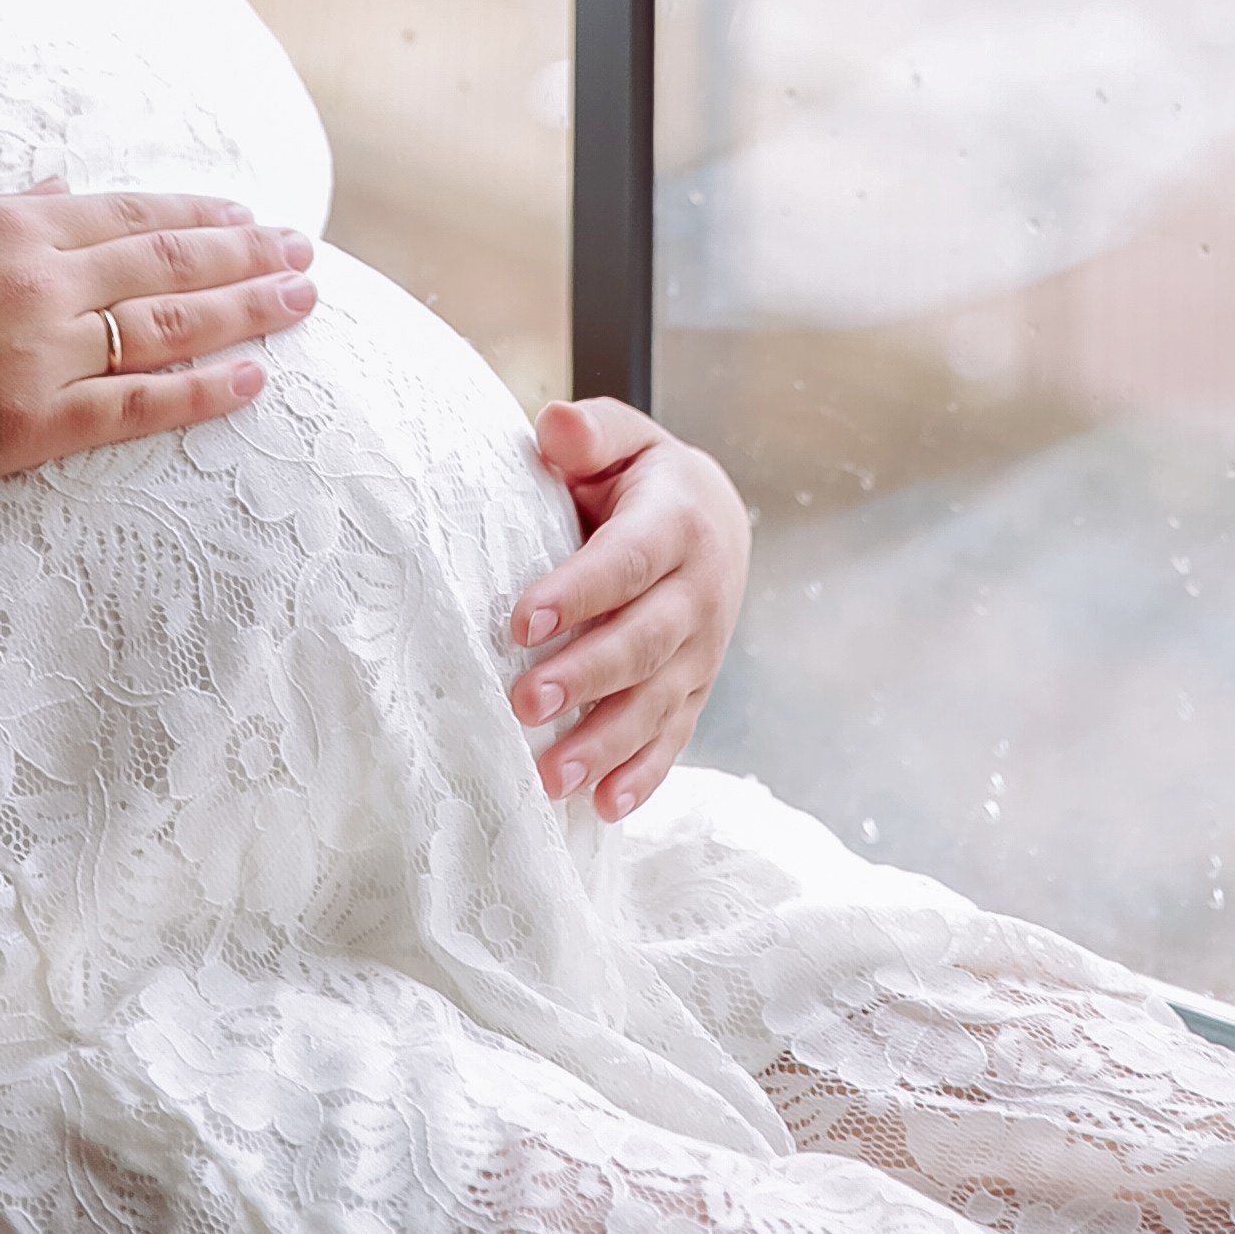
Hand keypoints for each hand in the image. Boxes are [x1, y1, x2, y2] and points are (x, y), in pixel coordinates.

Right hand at [0, 185, 318, 505]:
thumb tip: (60, 184)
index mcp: (6, 226)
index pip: (129, 213)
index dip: (199, 216)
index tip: (249, 215)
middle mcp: (37, 282)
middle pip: (168, 265)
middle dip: (246, 256)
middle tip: (307, 252)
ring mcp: (39, 356)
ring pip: (169, 328)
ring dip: (246, 310)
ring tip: (303, 300)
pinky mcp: (30, 426)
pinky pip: (137, 405)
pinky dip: (201, 390)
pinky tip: (253, 377)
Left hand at [506, 400, 749, 822]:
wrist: (713, 516)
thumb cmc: (641, 478)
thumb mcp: (623, 439)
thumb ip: (589, 433)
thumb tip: (554, 426)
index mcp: (677, 525)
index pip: (625, 564)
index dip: (577, 594)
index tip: (520, 623)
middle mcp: (698, 594)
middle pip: (643, 643)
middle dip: (587, 677)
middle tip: (526, 703)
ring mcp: (702, 649)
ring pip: (657, 702)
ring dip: (606, 743)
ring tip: (550, 775)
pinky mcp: (695, 689)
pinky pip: (674, 737)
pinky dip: (644, 775)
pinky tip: (605, 807)